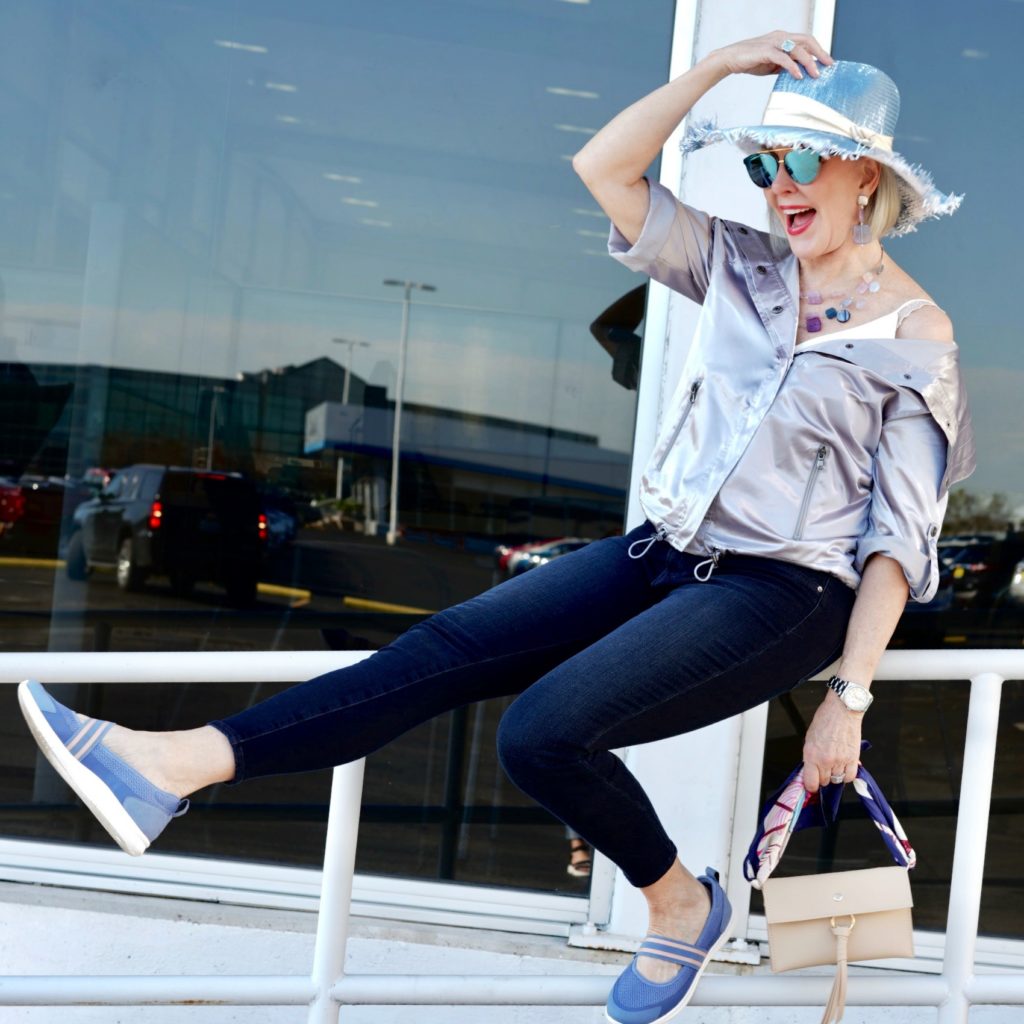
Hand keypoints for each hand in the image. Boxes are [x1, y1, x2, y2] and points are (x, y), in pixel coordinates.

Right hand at [713, 31, 833, 80]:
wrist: (730, 59)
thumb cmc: (750, 61)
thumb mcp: (771, 64)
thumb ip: (784, 65)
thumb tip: (797, 73)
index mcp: (783, 38)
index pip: (806, 41)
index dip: (818, 50)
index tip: (826, 61)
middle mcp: (780, 36)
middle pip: (806, 40)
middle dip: (819, 53)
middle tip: (828, 65)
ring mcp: (773, 42)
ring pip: (797, 49)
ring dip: (808, 62)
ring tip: (815, 74)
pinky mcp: (766, 51)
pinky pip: (783, 58)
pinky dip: (792, 67)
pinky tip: (798, 76)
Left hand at [802, 693, 862, 792]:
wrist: (842, 710)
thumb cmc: (825, 720)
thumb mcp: (809, 738)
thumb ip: (810, 756)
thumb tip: (811, 770)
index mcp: (811, 755)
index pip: (810, 782)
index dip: (810, 786)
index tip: (811, 785)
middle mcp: (825, 760)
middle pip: (824, 782)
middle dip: (822, 777)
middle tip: (823, 768)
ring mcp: (840, 761)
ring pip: (836, 780)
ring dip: (834, 774)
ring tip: (834, 763)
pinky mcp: (853, 758)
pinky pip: (850, 777)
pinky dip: (847, 775)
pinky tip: (844, 767)